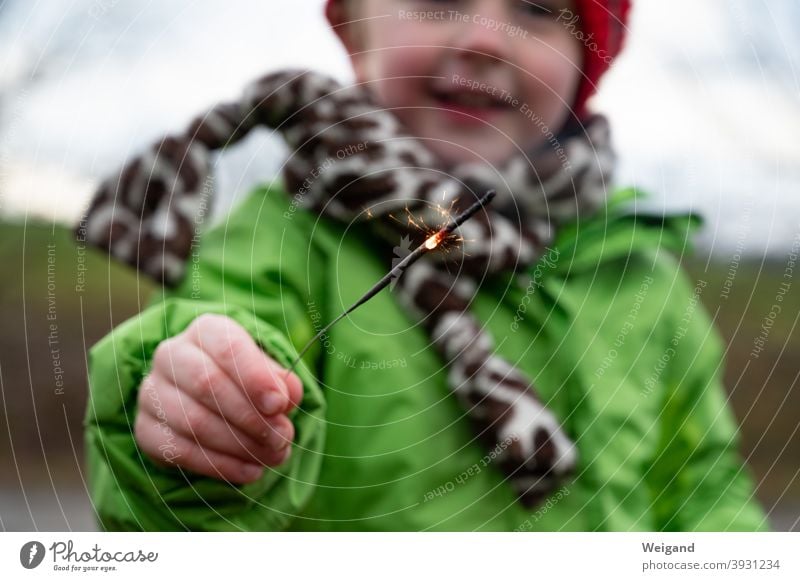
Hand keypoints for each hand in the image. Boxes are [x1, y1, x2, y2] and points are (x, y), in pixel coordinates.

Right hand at [134, 314, 302, 483]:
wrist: (210, 402)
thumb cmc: (246, 381)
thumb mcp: (269, 374)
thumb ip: (282, 382)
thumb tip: (287, 395)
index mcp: (206, 331)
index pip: (228, 347)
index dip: (255, 378)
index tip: (279, 405)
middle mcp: (172, 354)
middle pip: (207, 383)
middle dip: (250, 416)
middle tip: (282, 437)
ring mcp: (152, 392)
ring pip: (193, 421)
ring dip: (240, 445)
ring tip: (273, 456)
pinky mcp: (146, 428)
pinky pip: (180, 451)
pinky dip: (220, 465)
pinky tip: (250, 470)